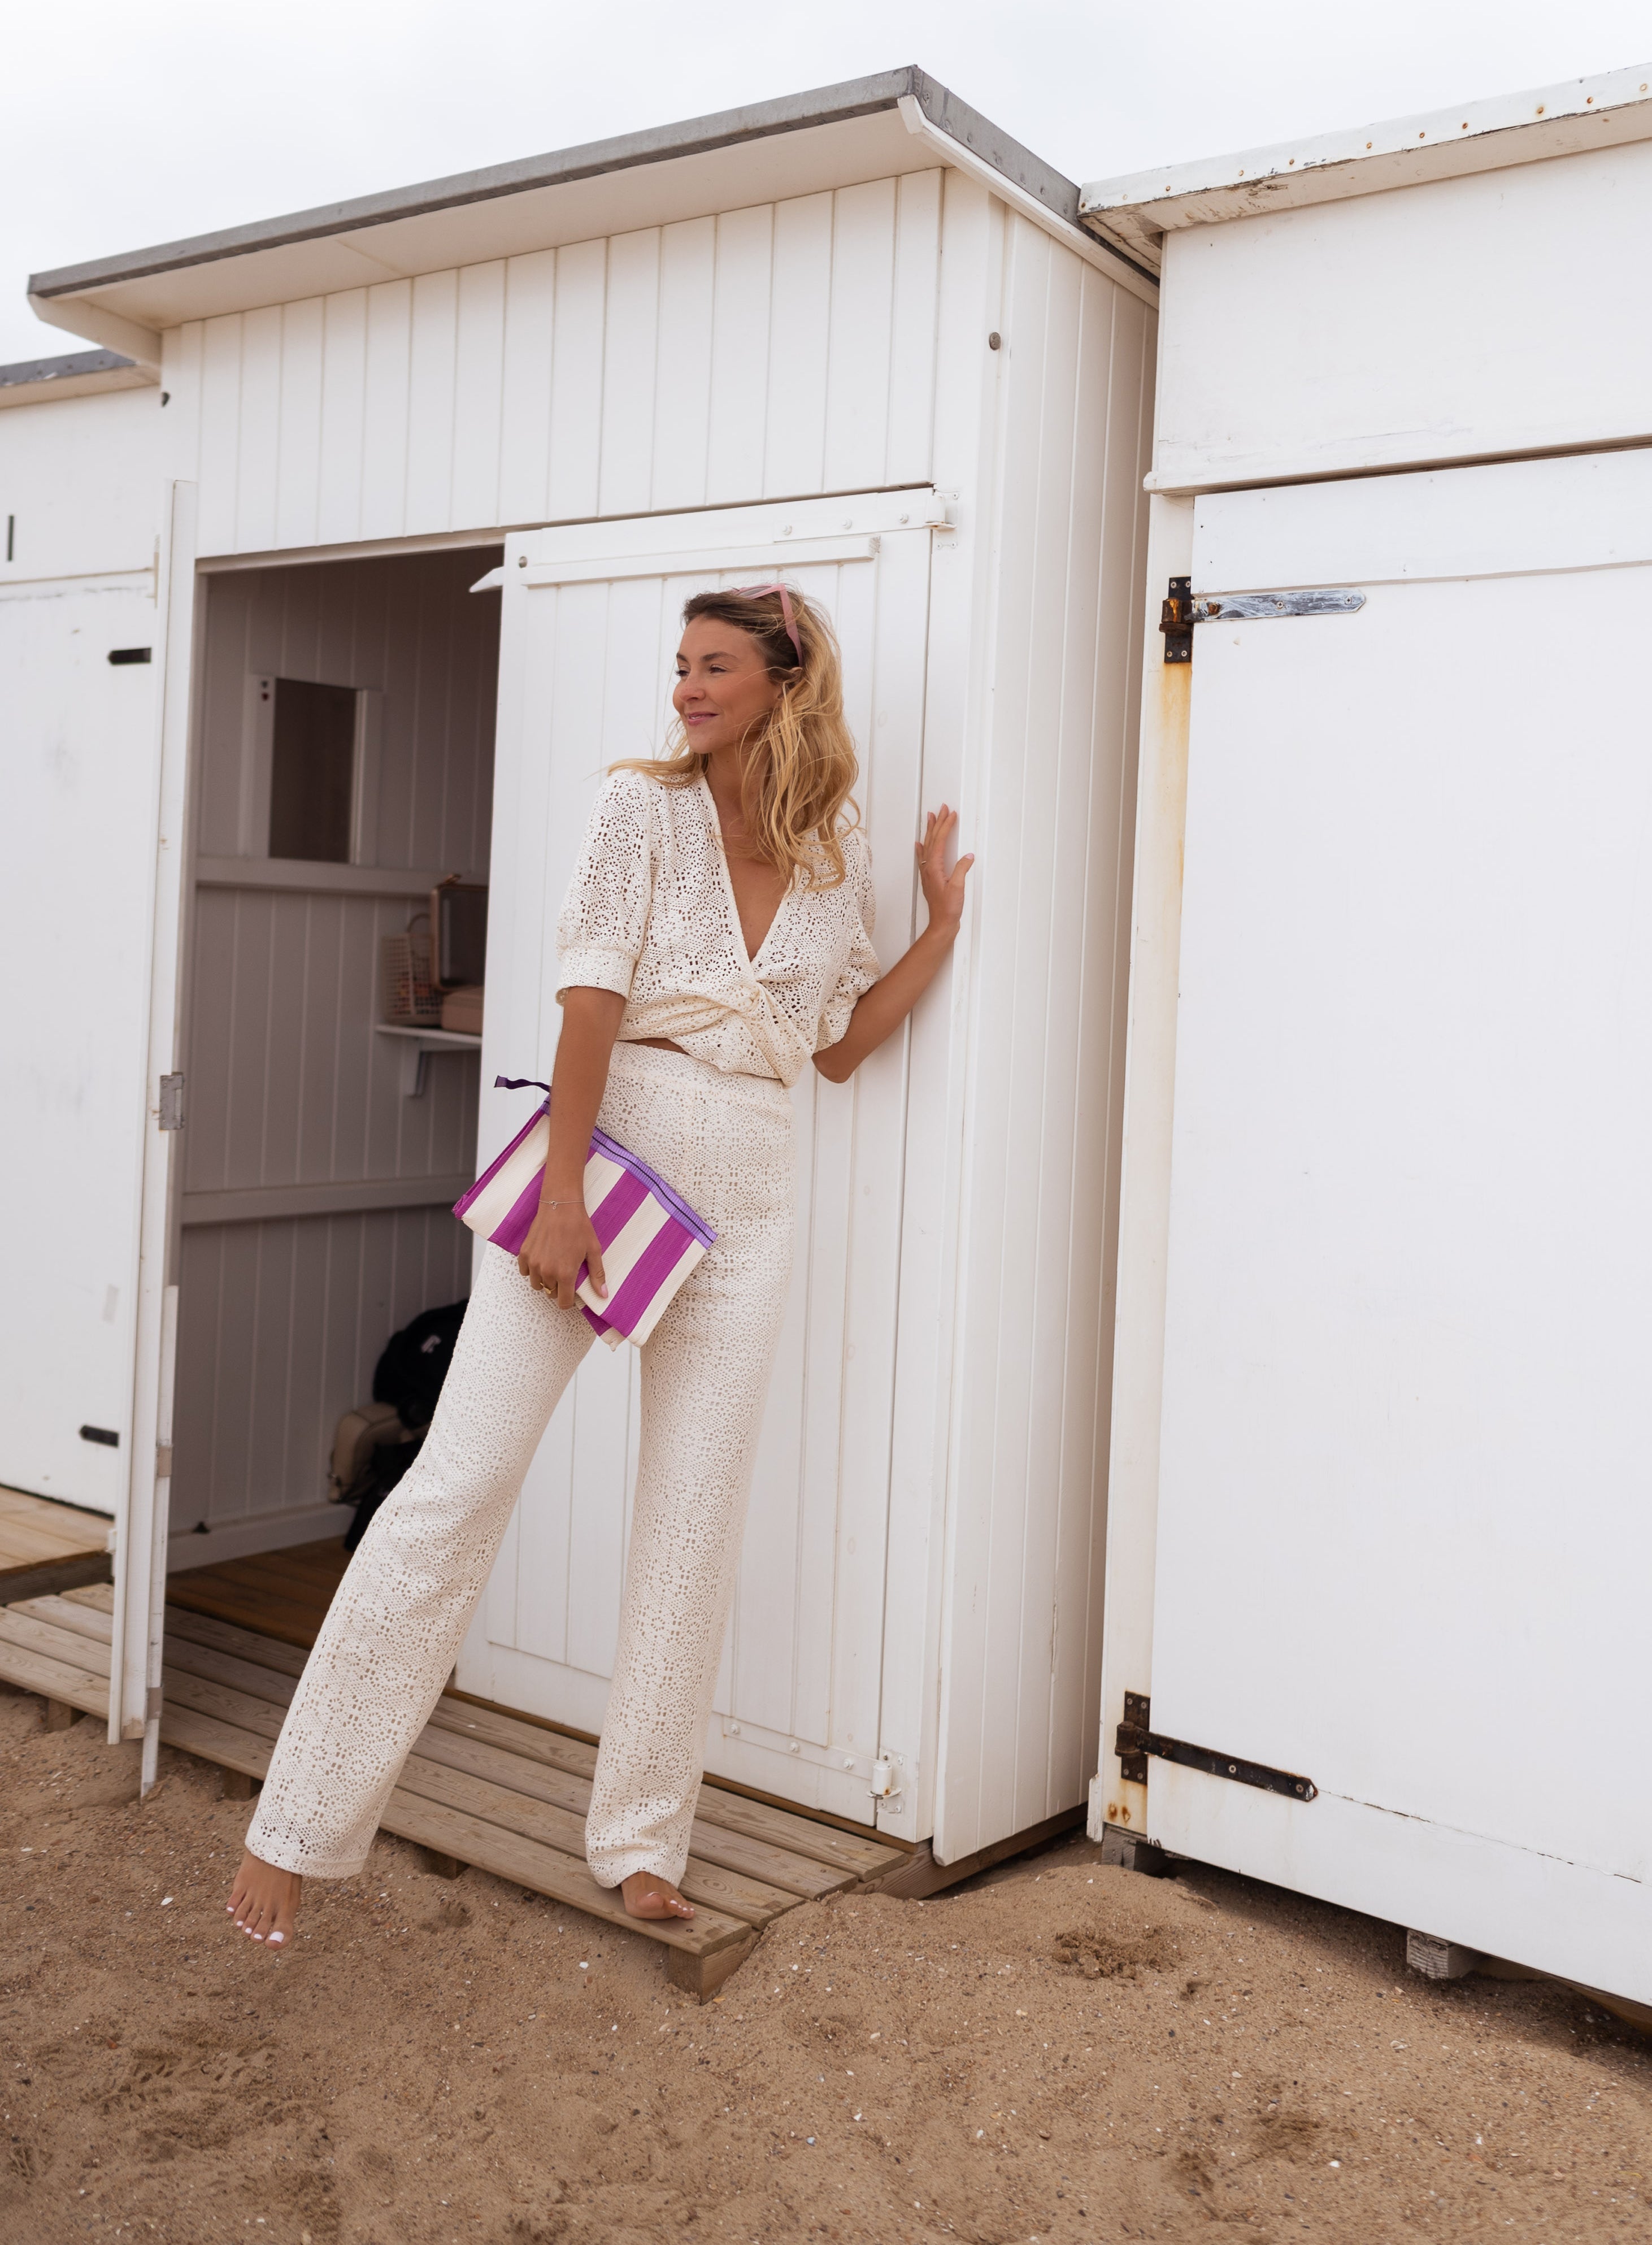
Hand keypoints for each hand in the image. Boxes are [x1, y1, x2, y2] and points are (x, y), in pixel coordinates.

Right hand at [518, 1194, 606, 1312]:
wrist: (560, 1206)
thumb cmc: (579, 1226)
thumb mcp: (593, 1250)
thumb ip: (597, 1275)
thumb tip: (603, 1294)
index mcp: (565, 1273)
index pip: (563, 1302)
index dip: (568, 1301)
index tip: (571, 1294)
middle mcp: (547, 1271)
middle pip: (550, 1293)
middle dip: (558, 1288)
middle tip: (565, 1273)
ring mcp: (533, 1263)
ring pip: (537, 1284)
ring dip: (545, 1280)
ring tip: (553, 1265)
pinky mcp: (524, 1254)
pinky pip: (524, 1272)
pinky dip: (532, 1269)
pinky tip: (542, 1259)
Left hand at [915, 805, 974, 940]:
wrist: (941, 923)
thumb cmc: (948, 908)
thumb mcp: (957, 887)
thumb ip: (961, 869)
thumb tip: (967, 856)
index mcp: (934, 867)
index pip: (940, 840)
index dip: (946, 826)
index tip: (951, 814)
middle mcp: (928, 867)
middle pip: (932, 839)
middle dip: (937, 822)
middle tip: (941, 808)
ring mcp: (928, 872)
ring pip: (927, 845)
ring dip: (930, 830)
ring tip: (930, 817)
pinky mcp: (930, 878)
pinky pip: (924, 857)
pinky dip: (922, 847)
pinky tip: (919, 843)